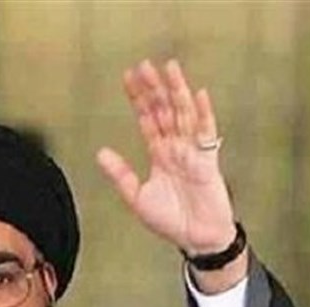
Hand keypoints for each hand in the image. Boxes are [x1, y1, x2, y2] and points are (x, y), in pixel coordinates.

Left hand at [96, 59, 235, 255]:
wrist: (195, 238)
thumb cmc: (170, 220)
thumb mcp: (137, 197)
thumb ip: (121, 174)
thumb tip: (101, 152)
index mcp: (159, 154)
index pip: (147, 119)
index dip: (138, 99)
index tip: (128, 78)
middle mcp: (175, 148)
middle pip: (164, 110)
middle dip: (153, 88)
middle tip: (143, 65)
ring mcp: (192, 151)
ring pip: (183, 114)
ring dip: (176, 91)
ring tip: (169, 68)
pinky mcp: (208, 160)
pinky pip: (206, 133)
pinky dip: (203, 113)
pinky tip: (198, 94)